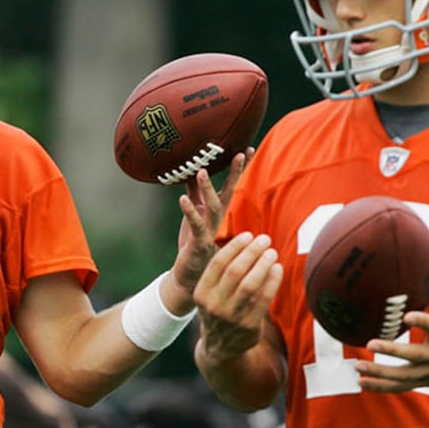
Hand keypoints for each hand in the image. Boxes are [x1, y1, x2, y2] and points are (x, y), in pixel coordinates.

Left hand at [171, 149, 251, 294]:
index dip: (237, 170)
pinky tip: (182, 198)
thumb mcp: (194, 216)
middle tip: (239, 154)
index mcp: (216, 214)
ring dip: (208, 189)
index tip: (246, 149)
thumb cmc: (192, 245)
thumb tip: (191, 174)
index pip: (230, 187)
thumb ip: (194, 196)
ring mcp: (210, 231)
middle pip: (229, 193)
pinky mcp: (199, 243)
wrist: (189, 278)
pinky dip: (190, 211)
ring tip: (201, 171)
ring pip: (213, 207)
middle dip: (235, 174)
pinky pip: (196, 225)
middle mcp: (217, 221)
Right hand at [194, 230, 281, 361]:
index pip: (218, 264)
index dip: (234, 247)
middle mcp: (214, 304)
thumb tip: (245, 243)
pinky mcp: (249, 326)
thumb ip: (221, 274)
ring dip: (263, 264)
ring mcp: (231, 316)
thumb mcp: (209, 294)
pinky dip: (272, 281)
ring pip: (250, 284)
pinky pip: (264, 299)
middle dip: (251, 252)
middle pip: (235, 271)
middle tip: (264, 239)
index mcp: (202, 293)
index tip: (248, 235)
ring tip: (272, 252)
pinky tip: (278, 269)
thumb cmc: (219, 311)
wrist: (219, 348)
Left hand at [358, 259, 428, 391]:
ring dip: (380, 372)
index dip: (423, 322)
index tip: (406, 316)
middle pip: (415, 355)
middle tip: (371, 343)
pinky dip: (382, 386)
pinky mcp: (426, 381)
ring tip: (357, 364)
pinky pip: (402, 386)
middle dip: (394, 351)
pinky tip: (362, 382)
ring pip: (405, 376)